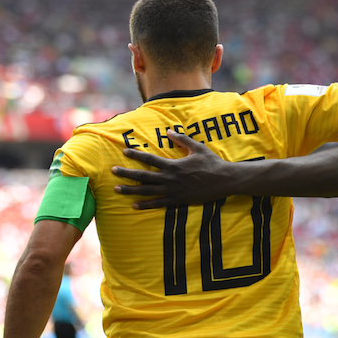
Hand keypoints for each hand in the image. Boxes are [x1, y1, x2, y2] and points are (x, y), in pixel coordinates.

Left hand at [111, 131, 234, 208]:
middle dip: (126, 173)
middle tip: (112, 171)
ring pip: (147, 191)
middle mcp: (170, 179)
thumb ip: (182, 140)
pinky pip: (159, 204)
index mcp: (173, 165)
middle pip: (143, 176)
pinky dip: (146, 205)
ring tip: (117, 189)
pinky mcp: (178, 200)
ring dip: (131, 190)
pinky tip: (135, 205)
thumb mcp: (198, 148)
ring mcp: (173, 191)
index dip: (136, 155)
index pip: (150, 159)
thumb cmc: (212, 163)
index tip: (124, 151)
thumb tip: (169, 131)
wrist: (224, 180)